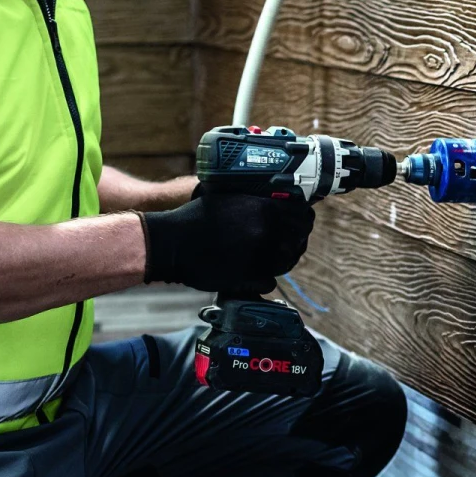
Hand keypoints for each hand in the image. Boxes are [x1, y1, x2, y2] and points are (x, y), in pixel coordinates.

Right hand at [141, 192, 314, 292]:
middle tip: (287, 239)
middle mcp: (267, 234)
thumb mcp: (229, 196)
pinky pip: (270, 281)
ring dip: (282, 258)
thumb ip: (257, 197)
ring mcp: (260, 258)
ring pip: (288, 262)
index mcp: (265, 210)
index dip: (304, 218)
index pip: (304, 215)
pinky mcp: (250, 279)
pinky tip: (254, 270)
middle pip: (299, 239)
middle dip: (295, 239)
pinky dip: (264, 277)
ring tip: (269, 254)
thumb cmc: (196, 217)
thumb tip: (281, 197)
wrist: (171, 243)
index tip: (300, 220)